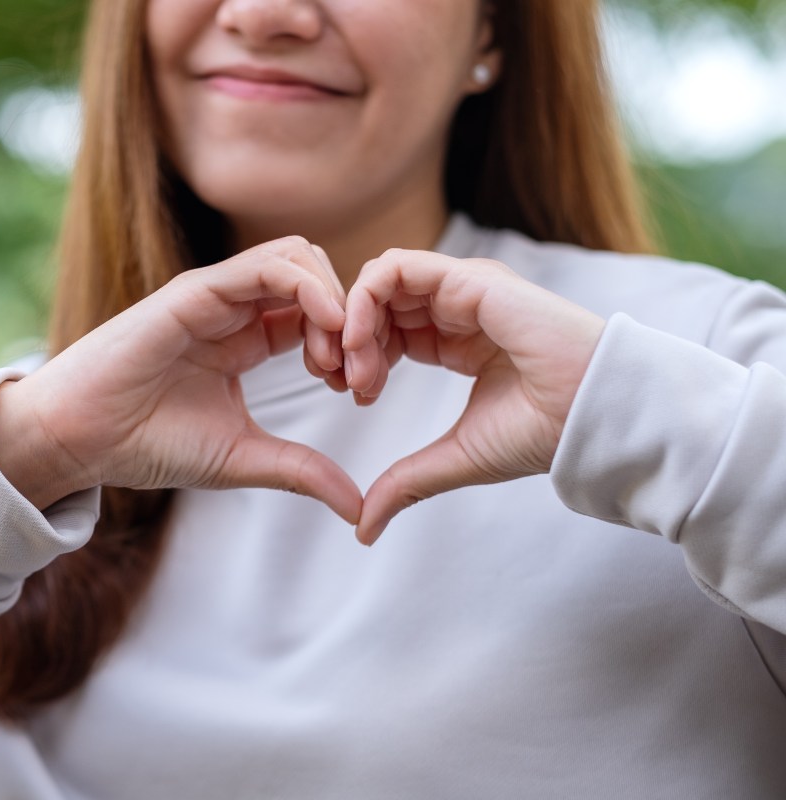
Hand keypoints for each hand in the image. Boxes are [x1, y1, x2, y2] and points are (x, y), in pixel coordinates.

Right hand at [0, 237, 361, 523]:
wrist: (81, 439)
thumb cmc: (149, 444)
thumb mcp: (244, 458)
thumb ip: (302, 472)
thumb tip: (359, 508)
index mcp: (248, 337)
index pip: (319, 313)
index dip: (352, 344)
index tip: (360, 392)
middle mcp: (235, 308)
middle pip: (318, 275)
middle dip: (352, 319)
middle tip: (355, 374)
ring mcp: (216, 294)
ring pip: (299, 257)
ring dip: (335, 300)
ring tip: (337, 357)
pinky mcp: (197, 291)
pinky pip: (268, 265)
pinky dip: (309, 289)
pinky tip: (325, 331)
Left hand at [342, 249, 605, 543]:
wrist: (591, 418)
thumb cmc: (541, 435)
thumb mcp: (455, 458)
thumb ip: (406, 483)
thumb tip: (363, 530)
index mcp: (458, 339)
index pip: (389, 328)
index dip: (359, 356)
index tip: (353, 395)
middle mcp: (459, 306)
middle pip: (377, 301)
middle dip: (346, 339)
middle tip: (340, 383)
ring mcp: (463, 288)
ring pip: (378, 280)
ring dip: (352, 322)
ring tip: (353, 371)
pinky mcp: (468, 278)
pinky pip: (394, 268)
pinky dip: (363, 301)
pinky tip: (362, 345)